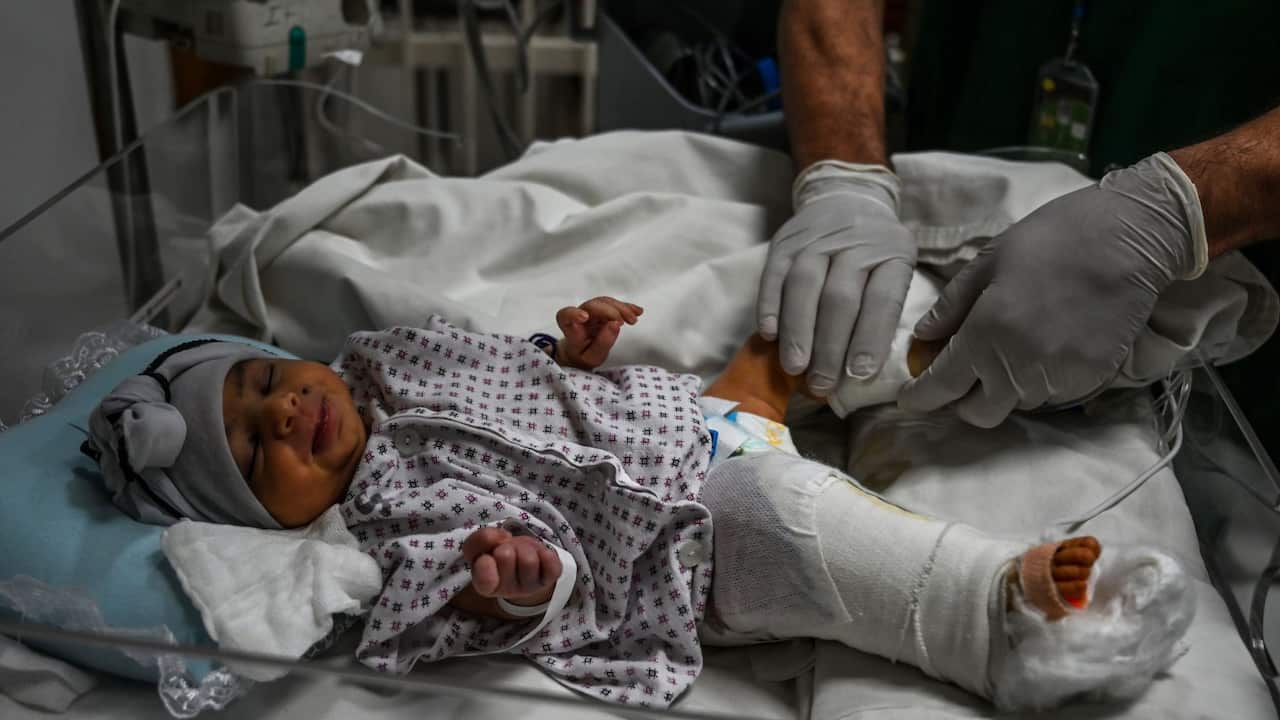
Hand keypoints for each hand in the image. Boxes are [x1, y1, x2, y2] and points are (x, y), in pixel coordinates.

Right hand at [462, 527, 561, 605]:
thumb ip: (480, 539)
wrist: (521, 561)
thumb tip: (502, 537)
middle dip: (505, 545)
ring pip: (528, 559)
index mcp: (485, 586)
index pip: (484, 581)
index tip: (486, 558)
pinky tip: (537, 555)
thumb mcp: (480, 546)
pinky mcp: (551, 577)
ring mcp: (532, 586)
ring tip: (521, 551)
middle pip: (505, 556)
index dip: (485, 567)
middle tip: (506, 550)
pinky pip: (550, 561)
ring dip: (524, 547)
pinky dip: (544, 550)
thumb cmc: (496, 555)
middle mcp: (508, 591)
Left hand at [555, 296, 642, 370]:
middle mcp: (578, 316)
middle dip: (610, 311)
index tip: (584, 317)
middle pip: (592, 306)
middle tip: (626, 322)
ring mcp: (590, 311)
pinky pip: (612, 304)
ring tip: (634, 319)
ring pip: (604, 302)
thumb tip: (615, 324)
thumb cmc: (583, 356)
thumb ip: (602, 343)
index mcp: (570, 329)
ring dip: (621, 308)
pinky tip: (637, 311)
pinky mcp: (601, 309)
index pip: (565, 316)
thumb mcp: (592, 357)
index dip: (573, 313)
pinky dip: (625, 307)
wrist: (580, 352)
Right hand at [757, 162, 915, 395]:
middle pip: (840, 297)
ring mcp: (818, 239)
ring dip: (797, 331)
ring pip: (804, 285)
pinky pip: (774, 274)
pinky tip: (768, 334)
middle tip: (821, 382)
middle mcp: (857, 242)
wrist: (847, 196)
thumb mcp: (896, 269)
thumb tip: (860, 370)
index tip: (858, 374)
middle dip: (830, 346)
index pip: (883, 300)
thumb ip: (884, 310)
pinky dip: (769, 306)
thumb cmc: (876, 251)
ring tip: (794, 367)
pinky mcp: (785, 240)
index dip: (870, 338)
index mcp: (894, 253)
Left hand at [899, 153, 1204, 426]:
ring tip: (1008, 351)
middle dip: (961, 401)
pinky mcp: (1091, 379)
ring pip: (1016, 405)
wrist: (1132, 238)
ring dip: (1003, 389)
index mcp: (986, 335)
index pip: (942, 387)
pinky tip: (1042, 349)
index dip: (920, 397)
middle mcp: (1020, 367)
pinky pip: (1052, 396)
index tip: (909, 397)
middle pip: (979, 413)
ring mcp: (1059, 377)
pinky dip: (1038, 382)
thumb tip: (922, 338)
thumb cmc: (1054, 238)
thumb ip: (951, 306)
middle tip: (960, 375)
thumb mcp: (989, 260)